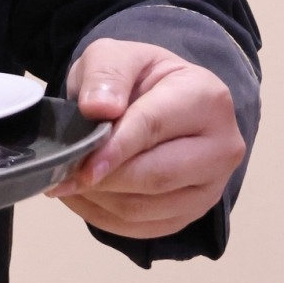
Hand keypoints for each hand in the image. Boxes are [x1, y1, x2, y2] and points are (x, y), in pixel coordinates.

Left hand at [47, 38, 243, 239]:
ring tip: (67, 180)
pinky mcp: (192, 214)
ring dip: (98, 200)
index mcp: (207, 98)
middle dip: (104, 178)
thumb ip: (106, 74)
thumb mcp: (115, 55)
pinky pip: (143, 228)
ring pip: (146, 208)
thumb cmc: (137, 77)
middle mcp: (222, 146)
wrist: (158, 98)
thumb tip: (98, 109)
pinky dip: (104, 217)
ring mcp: (212, 186)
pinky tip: (83, 196)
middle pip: (157, 176)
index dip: (115, 149)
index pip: (155, 127)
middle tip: (62, 174)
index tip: (81, 165)